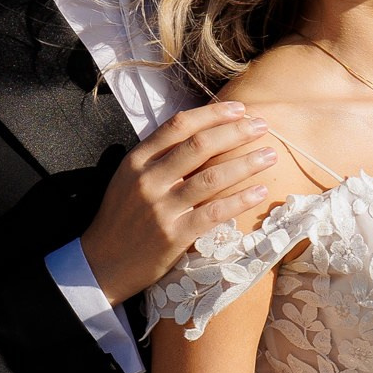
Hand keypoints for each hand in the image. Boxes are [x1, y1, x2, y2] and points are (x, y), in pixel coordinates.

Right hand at [80, 103, 275, 304]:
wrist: (102, 263)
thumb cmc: (122, 217)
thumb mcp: (129, 178)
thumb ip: (158, 156)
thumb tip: (201, 131)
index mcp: (137, 161)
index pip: (179, 126)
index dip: (212, 114)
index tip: (240, 109)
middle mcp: (148, 180)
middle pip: (199, 146)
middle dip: (236, 132)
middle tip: (263, 126)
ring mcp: (161, 209)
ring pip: (212, 178)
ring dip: (246, 163)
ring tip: (270, 155)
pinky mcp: (174, 236)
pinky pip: (214, 213)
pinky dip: (240, 200)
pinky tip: (260, 191)